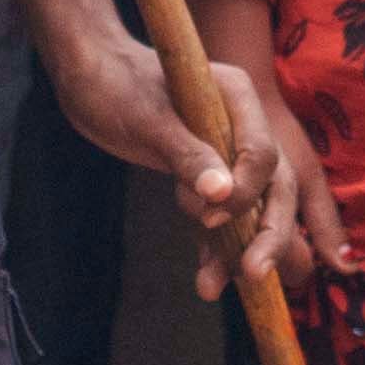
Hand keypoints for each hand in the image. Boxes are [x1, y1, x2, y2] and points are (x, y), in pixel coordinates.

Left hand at [60, 3, 328, 294]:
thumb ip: (188, 155)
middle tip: (253, 274)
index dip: (246, 191)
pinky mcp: (207, 175)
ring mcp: (228, 152)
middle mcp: (243, 125)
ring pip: (253, 209)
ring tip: (213, 287)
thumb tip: (222, 194)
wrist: (90, 77)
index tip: (212, 216)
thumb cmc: (117, 85)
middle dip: (267, 233)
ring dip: (238, 249)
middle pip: (274, 186)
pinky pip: (222, 215)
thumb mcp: (148, 120)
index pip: (262, 153)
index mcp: (239, 97)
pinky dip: (215, 246)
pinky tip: (207, 280)